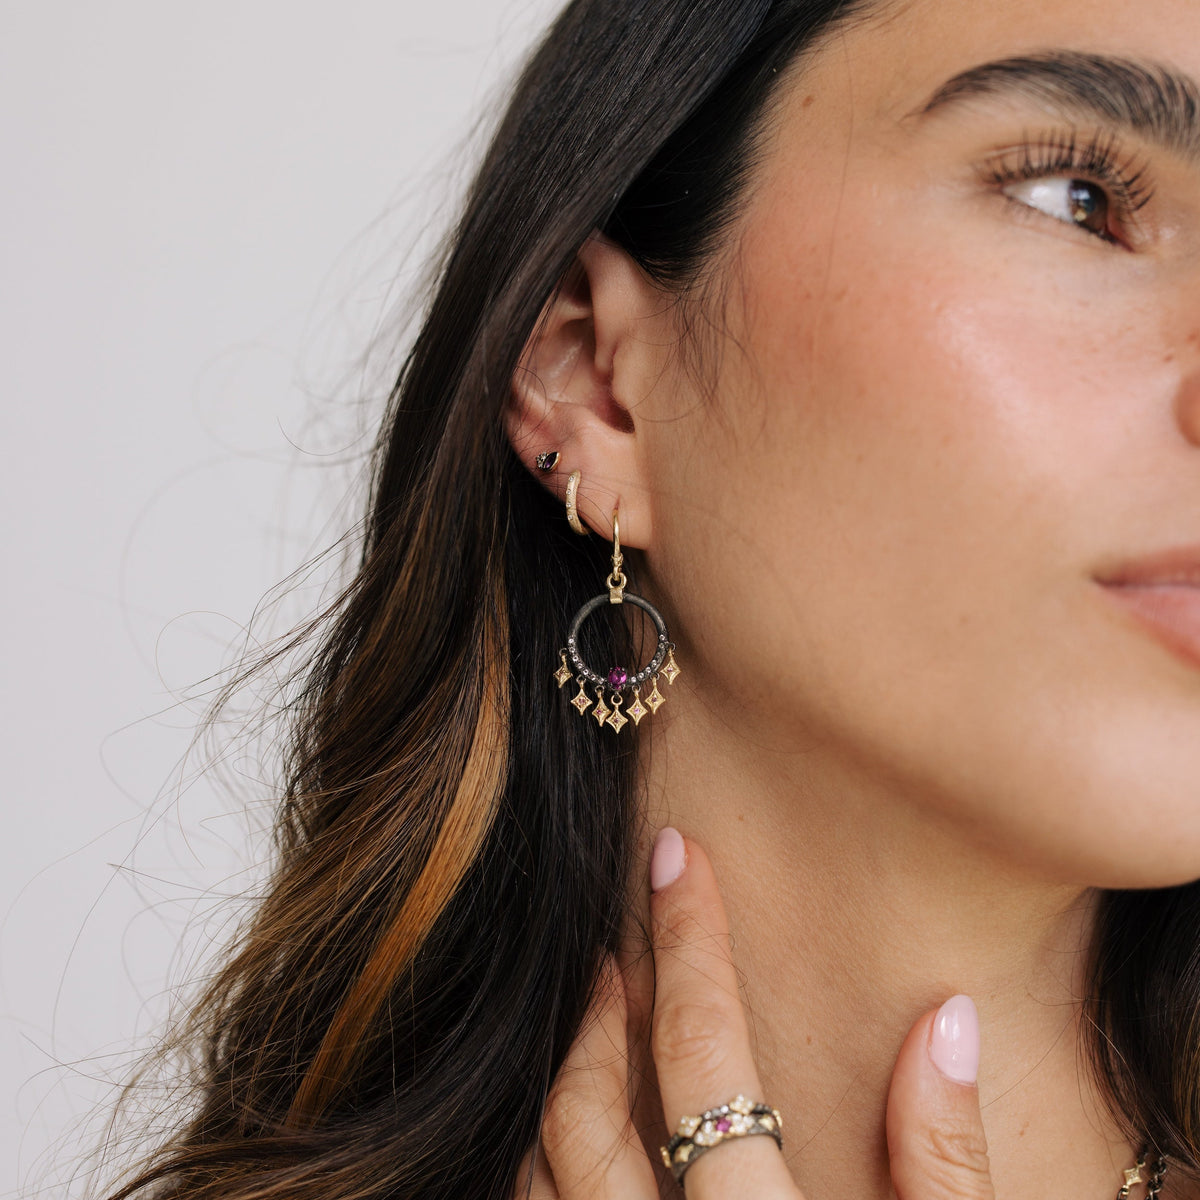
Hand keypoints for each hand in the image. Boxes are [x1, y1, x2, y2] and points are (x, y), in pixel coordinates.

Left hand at [514, 828, 994, 1198]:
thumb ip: (948, 1159)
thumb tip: (949, 1017)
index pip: (702, 1052)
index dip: (691, 942)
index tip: (678, 855)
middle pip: (587, 1112)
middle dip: (599, 1015)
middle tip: (623, 954)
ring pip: (537, 1176)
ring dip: (559, 1089)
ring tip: (591, 1028)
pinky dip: (541, 1169)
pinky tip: (576, 1143)